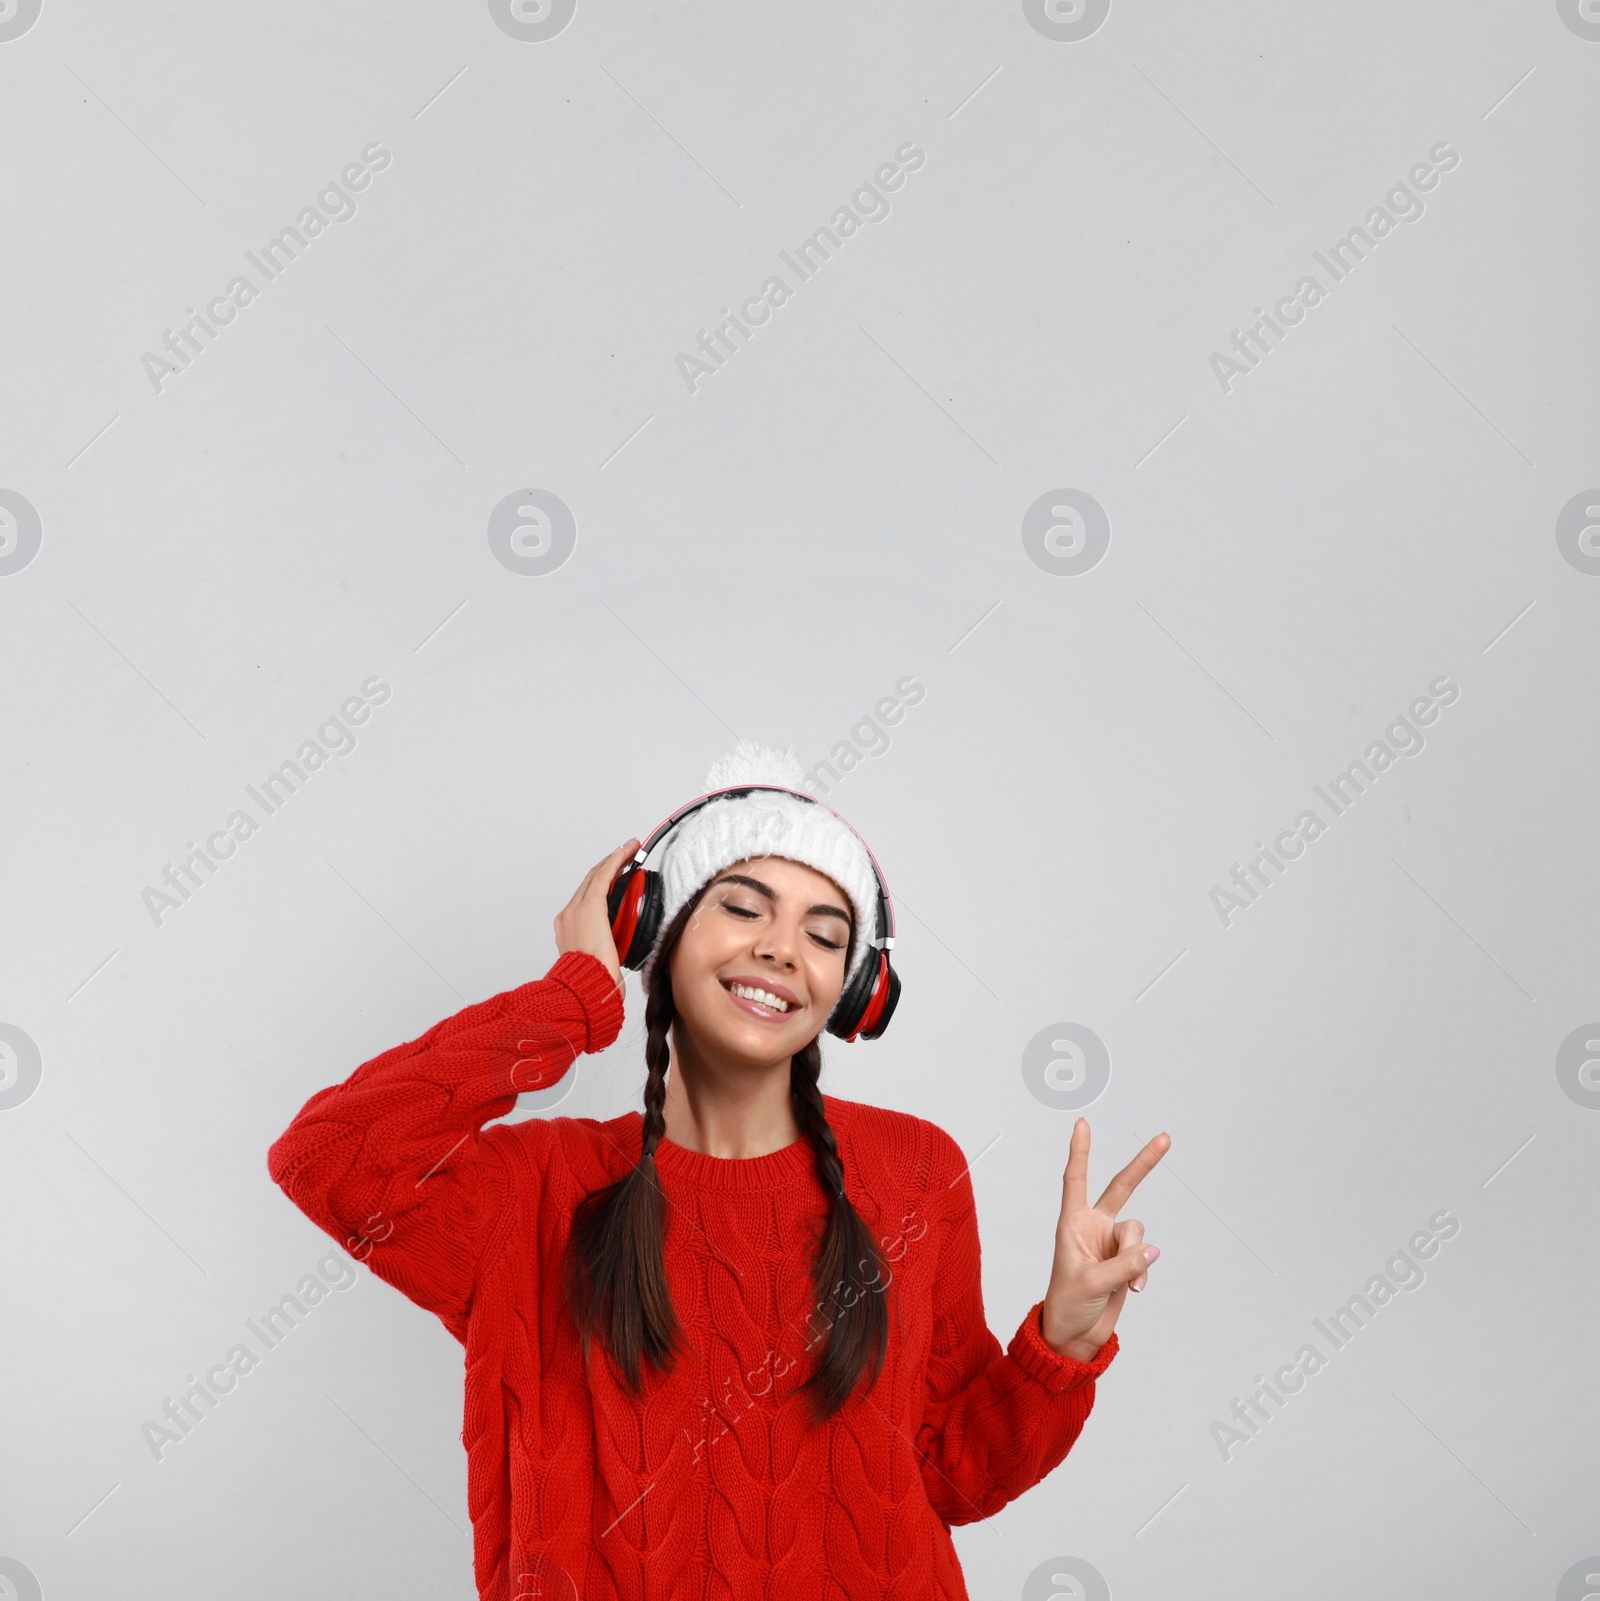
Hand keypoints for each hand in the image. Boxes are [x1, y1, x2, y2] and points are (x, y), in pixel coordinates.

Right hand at [553, 839, 637, 991]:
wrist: (586, 987)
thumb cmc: (593, 983)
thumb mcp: (599, 965)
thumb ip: (605, 953)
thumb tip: (620, 955)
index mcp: (567, 930)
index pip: (584, 898)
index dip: (600, 883)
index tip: (615, 875)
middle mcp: (567, 916)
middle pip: (588, 883)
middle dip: (607, 867)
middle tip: (626, 856)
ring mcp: (575, 910)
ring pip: (596, 876)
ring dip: (614, 860)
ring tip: (630, 850)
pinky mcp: (590, 907)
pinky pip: (605, 875)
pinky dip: (617, 861)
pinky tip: (629, 852)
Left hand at [1039, 1119, 1169, 1360]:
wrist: (1075, 1335)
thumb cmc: (1067, 1304)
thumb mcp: (1089, 1283)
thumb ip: (1122, 1264)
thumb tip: (1152, 1249)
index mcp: (1072, 1223)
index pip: (1076, 1179)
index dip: (1081, 1152)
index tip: (1082, 1124)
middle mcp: (1093, 1226)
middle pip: (1122, 1187)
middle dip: (1144, 1165)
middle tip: (1165, 1139)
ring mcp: (1112, 1242)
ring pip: (1138, 1232)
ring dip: (1136, 1256)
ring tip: (1126, 1280)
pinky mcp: (1127, 1260)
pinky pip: (1145, 1255)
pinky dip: (1143, 1270)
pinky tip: (1135, 1287)